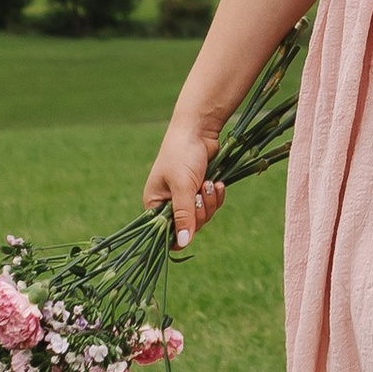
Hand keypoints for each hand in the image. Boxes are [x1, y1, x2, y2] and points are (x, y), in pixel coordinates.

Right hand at [142, 111, 228, 247]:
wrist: (198, 128)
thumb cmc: (182, 154)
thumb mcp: (182, 186)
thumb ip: (183, 215)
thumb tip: (183, 243)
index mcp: (155, 204)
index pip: (166, 233)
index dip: (181, 232)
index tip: (193, 220)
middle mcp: (168, 203)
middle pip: (189, 226)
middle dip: (201, 211)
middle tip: (201, 191)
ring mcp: (186, 196)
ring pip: (203, 216)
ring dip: (210, 202)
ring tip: (210, 183)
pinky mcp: (200, 189)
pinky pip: (211, 205)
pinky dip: (216, 196)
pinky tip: (218, 183)